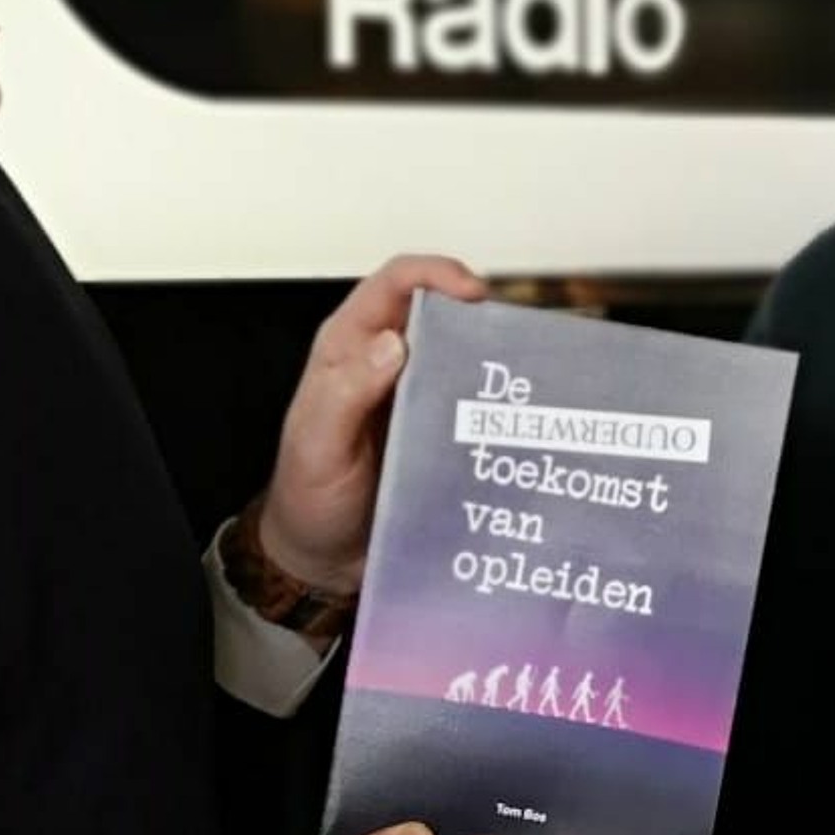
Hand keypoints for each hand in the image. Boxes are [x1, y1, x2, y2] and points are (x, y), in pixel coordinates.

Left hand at [253, 255, 486, 593]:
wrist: (319, 559)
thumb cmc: (307, 499)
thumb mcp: (317, 446)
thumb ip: (346, 394)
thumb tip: (393, 343)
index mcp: (349, 349)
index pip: (393, 284)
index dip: (435, 275)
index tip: (474, 294)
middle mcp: (388, 364)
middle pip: (441, 314)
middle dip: (479, 318)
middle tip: (512, 348)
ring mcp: (417, 398)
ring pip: (464, 358)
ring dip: (495, 365)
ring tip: (527, 384)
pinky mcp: (439, 434)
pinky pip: (474, 408)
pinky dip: (497, 410)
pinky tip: (518, 426)